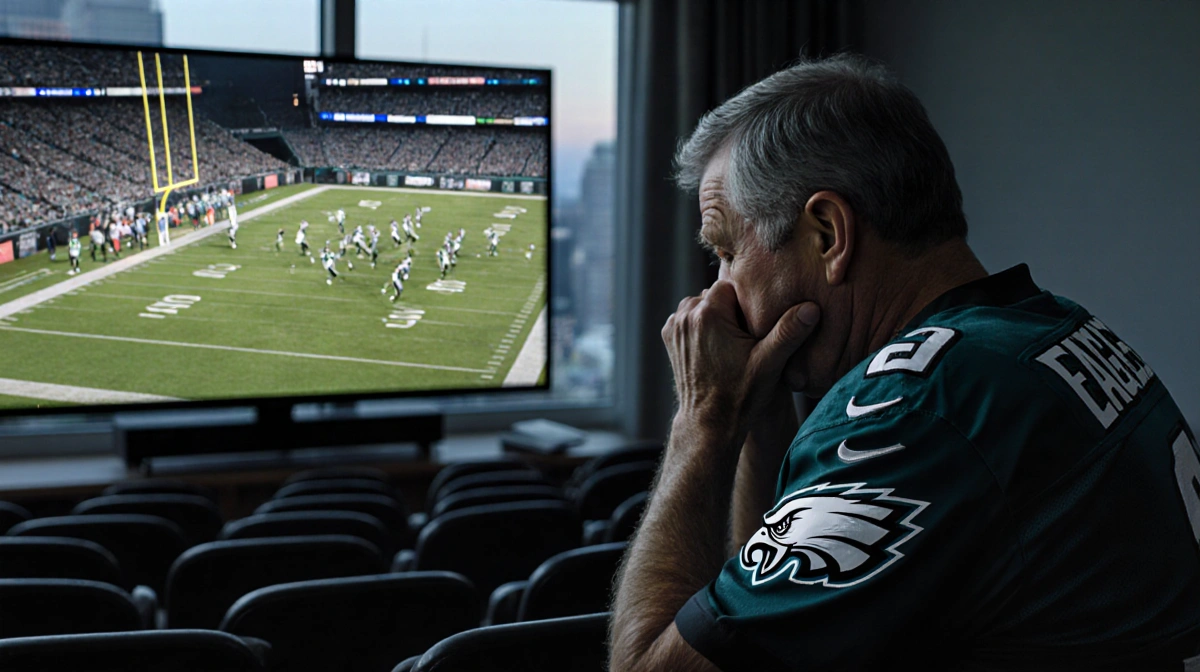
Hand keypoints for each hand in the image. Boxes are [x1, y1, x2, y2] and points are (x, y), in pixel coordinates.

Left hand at [662, 280, 818, 439]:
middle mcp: (686, 315)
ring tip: (732, 342)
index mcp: (708, 313)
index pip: (732, 285)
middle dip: (731, 309)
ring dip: (715, 316)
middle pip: (716, 294)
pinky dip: (701, 326)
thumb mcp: (770, 363)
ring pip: (702, 304)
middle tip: (746, 336)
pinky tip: (716, 346)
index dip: (746, 303)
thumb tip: (811, 308)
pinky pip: (689, 318)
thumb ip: (789, 332)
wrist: (710, 423)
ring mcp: (675, 327)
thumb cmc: (740, 395)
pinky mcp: (670, 338)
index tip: (755, 325)